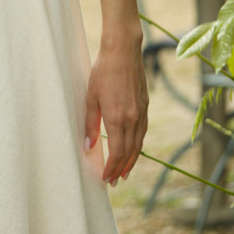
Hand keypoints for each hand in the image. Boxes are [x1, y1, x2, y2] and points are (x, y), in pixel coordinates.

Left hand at [83, 39, 147, 184]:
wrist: (124, 52)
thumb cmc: (103, 72)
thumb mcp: (91, 97)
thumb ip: (90, 123)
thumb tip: (88, 146)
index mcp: (118, 118)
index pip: (117, 152)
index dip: (112, 168)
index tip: (106, 179)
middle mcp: (133, 119)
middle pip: (130, 152)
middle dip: (122, 169)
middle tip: (114, 182)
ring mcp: (141, 113)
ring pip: (139, 144)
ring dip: (132, 161)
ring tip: (125, 172)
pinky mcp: (145, 106)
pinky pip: (142, 132)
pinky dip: (138, 145)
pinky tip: (133, 149)